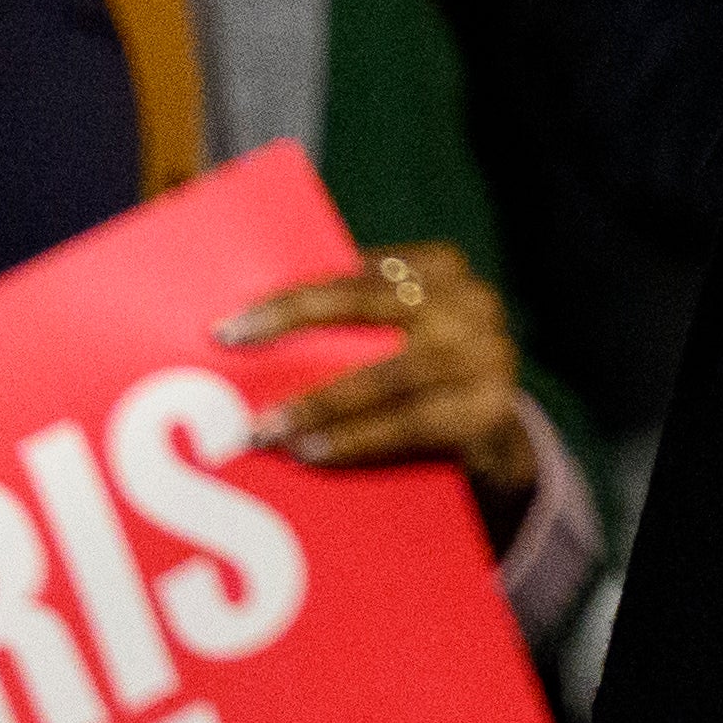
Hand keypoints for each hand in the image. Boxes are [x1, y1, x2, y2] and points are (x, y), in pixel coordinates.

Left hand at [225, 234, 546, 508]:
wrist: (491, 439)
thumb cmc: (417, 379)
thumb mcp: (394, 336)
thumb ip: (347, 322)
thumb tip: (246, 329)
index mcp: (442, 268)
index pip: (355, 274)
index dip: (291, 298)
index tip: (229, 327)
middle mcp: (473, 301)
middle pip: (374, 307)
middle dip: (297, 329)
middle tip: (234, 358)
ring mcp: (490, 355)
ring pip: (392, 373)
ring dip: (321, 403)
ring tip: (266, 428)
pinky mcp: (493, 411)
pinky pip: (414, 424)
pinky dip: (358, 439)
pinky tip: (312, 453)